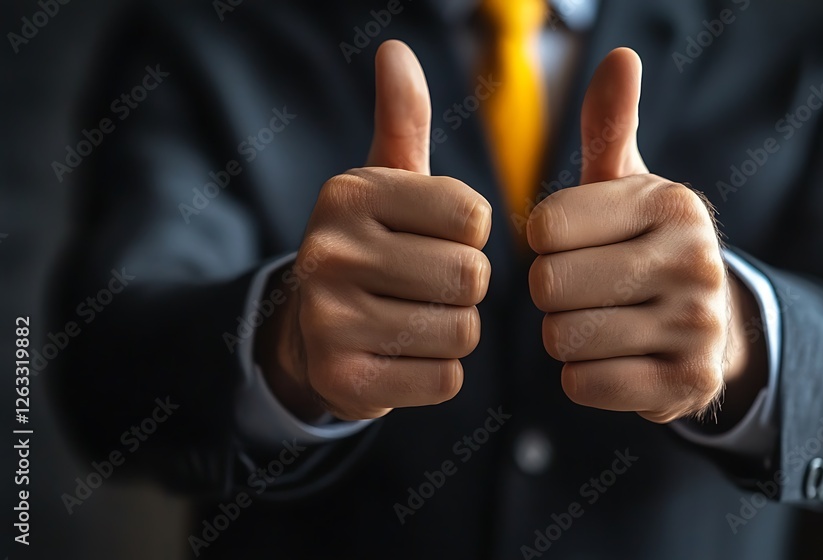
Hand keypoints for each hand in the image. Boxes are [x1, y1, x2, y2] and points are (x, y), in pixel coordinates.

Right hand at [257, 41, 491, 420]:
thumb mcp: (384, 182)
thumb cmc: (373, 247)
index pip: (473, 215)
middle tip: (429, 286)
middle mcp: (329, 252)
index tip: (436, 238)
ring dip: (454, 330)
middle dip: (466, 287)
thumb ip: (403, 120)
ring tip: (414, 319)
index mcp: (350, 194)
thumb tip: (395, 50)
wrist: (312, 332)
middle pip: (471, 276)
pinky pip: (444, 380)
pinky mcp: (343, 380)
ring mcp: (329, 320)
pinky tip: (403, 356)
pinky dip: (438, 372)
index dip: (471, 234)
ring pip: (461, 331)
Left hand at [527, 48, 764, 423]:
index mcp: (671, 204)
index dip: (542, 241)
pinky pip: (584, 385)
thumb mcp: (628, 186)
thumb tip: (620, 57)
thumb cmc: (642, 246)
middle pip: (550, 285)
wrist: (709, 326)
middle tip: (580, 290)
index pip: (546, 225)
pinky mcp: (687, 384)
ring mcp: (697, 327)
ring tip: (596, 322)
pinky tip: (610, 360)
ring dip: (563, 336)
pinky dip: (582, 377)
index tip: (569, 244)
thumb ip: (610, 126)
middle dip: (549, 293)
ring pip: (564, 339)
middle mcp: (695, 261)